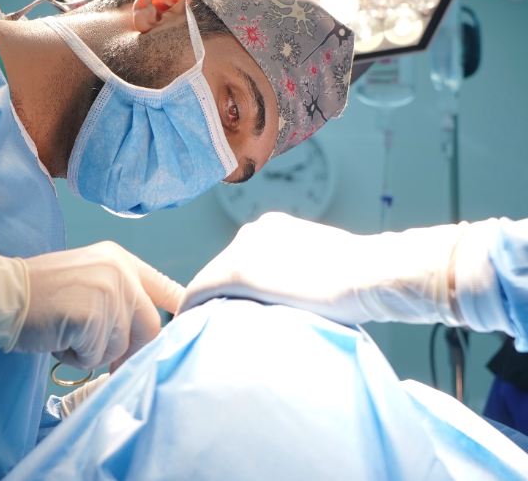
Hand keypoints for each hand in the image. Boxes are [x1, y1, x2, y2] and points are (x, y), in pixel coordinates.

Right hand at [14, 241, 183, 369]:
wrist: (3, 293)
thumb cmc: (41, 292)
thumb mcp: (89, 278)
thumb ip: (119, 296)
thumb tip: (145, 334)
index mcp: (119, 259)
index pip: (162, 285)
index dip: (178, 305)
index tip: (192, 318)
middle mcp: (120, 271)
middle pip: (149, 327)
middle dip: (130, 351)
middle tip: (98, 352)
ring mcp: (108, 291)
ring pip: (120, 346)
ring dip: (93, 352)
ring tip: (67, 331)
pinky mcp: (92, 314)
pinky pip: (95, 356)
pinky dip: (76, 356)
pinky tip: (59, 337)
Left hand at [178, 212, 464, 327]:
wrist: (369, 273)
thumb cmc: (359, 278)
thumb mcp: (322, 267)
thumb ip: (298, 274)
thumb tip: (293, 298)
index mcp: (274, 228)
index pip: (243, 260)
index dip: (235, 289)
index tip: (237, 310)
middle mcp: (255, 230)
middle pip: (224, 268)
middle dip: (223, 296)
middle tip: (225, 325)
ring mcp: (246, 247)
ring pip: (212, 279)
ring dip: (209, 303)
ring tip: (210, 329)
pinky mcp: (239, 271)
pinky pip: (202, 290)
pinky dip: (193, 307)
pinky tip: (188, 322)